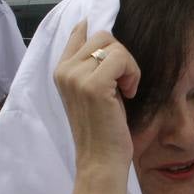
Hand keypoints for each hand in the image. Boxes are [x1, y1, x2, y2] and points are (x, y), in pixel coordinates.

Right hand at [54, 21, 139, 169]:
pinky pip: (121, 58)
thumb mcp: (92, 90)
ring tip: (125, 90)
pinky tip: (128, 94)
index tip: (113, 55)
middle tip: (123, 83)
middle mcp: (64, 71)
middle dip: (120, 55)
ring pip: (113, 45)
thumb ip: (91, 64)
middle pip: (102, 35)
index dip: (100, 35)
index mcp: (60, 70)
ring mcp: (76, 77)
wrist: (100, 161)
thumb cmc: (101, 129)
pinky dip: (132, 73)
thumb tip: (101, 33)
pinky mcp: (94, 86)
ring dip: (129, 66)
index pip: (79, 32)